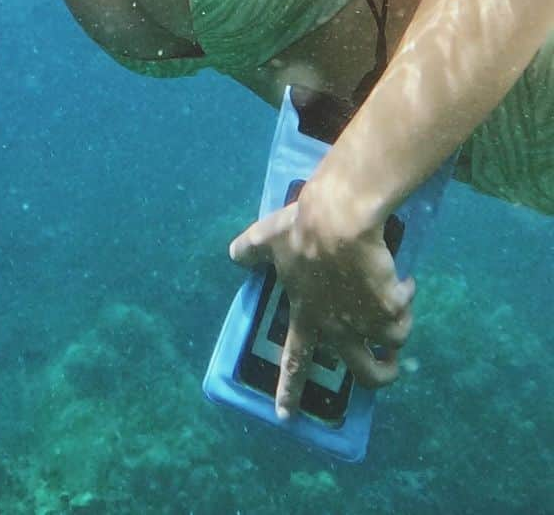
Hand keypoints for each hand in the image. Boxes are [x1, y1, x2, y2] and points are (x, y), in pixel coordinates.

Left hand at [228, 178, 414, 419]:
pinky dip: (406, 297)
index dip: (290, 389)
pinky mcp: (392, 308)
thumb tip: (233, 255)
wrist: (339, 221)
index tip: (286, 417)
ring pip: (393, 343)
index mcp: (307, 316)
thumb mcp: (266, 239)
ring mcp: (367, 322)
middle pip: (366, 372)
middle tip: (387, 367)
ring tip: (394, 304)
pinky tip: (402, 280)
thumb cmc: (300, 231)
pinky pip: (405, 312)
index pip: (295, 360)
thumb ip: (248, 251)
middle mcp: (339, 328)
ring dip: (396, 328)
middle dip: (382, 376)